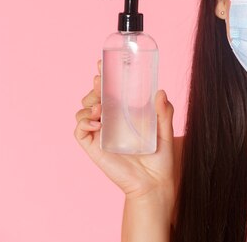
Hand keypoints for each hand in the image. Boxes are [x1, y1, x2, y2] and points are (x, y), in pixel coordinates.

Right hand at [74, 59, 175, 199]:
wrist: (154, 182)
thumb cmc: (160, 157)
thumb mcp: (166, 131)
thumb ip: (165, 112)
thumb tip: (161, 92)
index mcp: (126, 112)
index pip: (111, 90)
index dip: (104, 76)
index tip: (102, 63)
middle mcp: (111, 120)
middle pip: (94, 97)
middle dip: (94, 87)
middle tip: (99, 82)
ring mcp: (101, 133)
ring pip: (83, 111)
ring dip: (88, 104)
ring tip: (101, 107)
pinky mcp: (94, 147)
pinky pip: (80, 131)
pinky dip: (84, 122)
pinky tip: (97, 123)